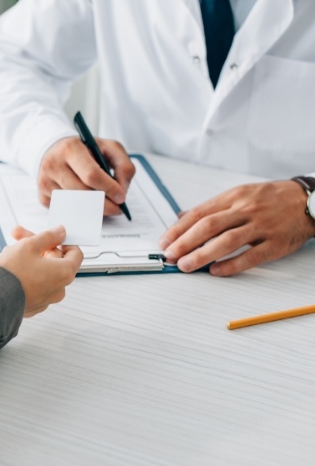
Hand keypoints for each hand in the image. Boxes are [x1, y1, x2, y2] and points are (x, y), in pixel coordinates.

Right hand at [0, 225, 82, 316]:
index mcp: (64, 273)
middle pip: (55, 261)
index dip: (63, 241)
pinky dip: (26, 275)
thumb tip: (60, 232)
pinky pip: (34, 285)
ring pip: (42, 272)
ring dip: (29, 258)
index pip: (76, 253)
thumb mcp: (29, 245)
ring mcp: (46, 299)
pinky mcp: (33, 305)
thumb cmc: (11, 273)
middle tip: (18, 235)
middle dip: (38, 246)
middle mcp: (59, 289)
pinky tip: (10, 267)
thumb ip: (48, 236)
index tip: (50, 236)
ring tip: (9, 251)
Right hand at [38, 136, 135, 215]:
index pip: (91, 174)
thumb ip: (123, 165)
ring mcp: (45, 182)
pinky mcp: (42, 196)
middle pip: (83, 194)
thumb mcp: (108, 148)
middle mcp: (53, 164)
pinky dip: (79, 210)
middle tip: (117, 208)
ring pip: (74, 205)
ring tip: (103, 205)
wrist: (54, 149)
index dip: (109, 189)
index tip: (121, 197)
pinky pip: (65, 210)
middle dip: (104, 204)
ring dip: (93, 209)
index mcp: (70, 148)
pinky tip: (85, 203)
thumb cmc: (84, 150)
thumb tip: (122, 190)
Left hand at [158, 181, 314, 276]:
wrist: (306, 200)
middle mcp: (245, 210)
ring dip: (202, 255)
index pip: (199, 213)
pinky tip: (215, 271)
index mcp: (233, 197)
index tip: (165, 242)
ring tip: (186, 265)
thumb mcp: (238, 194)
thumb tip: (181, 217)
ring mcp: (261, 227)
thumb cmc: (269, 199)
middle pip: (209, 226)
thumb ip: (210, 208)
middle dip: (185, 242)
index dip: (178, 229)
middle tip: (170, 255)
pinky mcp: (275, 244)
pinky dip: (231, 265)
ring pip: (227, 241)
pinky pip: (251, 256)